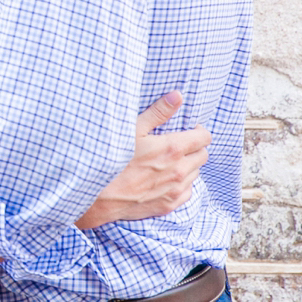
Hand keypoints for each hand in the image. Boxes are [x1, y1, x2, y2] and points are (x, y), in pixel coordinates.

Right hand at [77, 91, 209, 228]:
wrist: (98, 196)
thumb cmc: (112, 159)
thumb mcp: (132, 129)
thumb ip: (158, 112)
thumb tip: (178, 96)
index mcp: (172, 149)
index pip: (204, 138)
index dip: (199, 131)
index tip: (190, 130)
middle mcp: (179, 171)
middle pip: (203, 155)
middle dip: (195, 147)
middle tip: (179, 144)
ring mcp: (175, 190)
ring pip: (196, 173)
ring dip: (188, 165)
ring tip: (169, 161)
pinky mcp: (169, 205)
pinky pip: (187, 192)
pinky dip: (181, 184)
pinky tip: (166, 179)